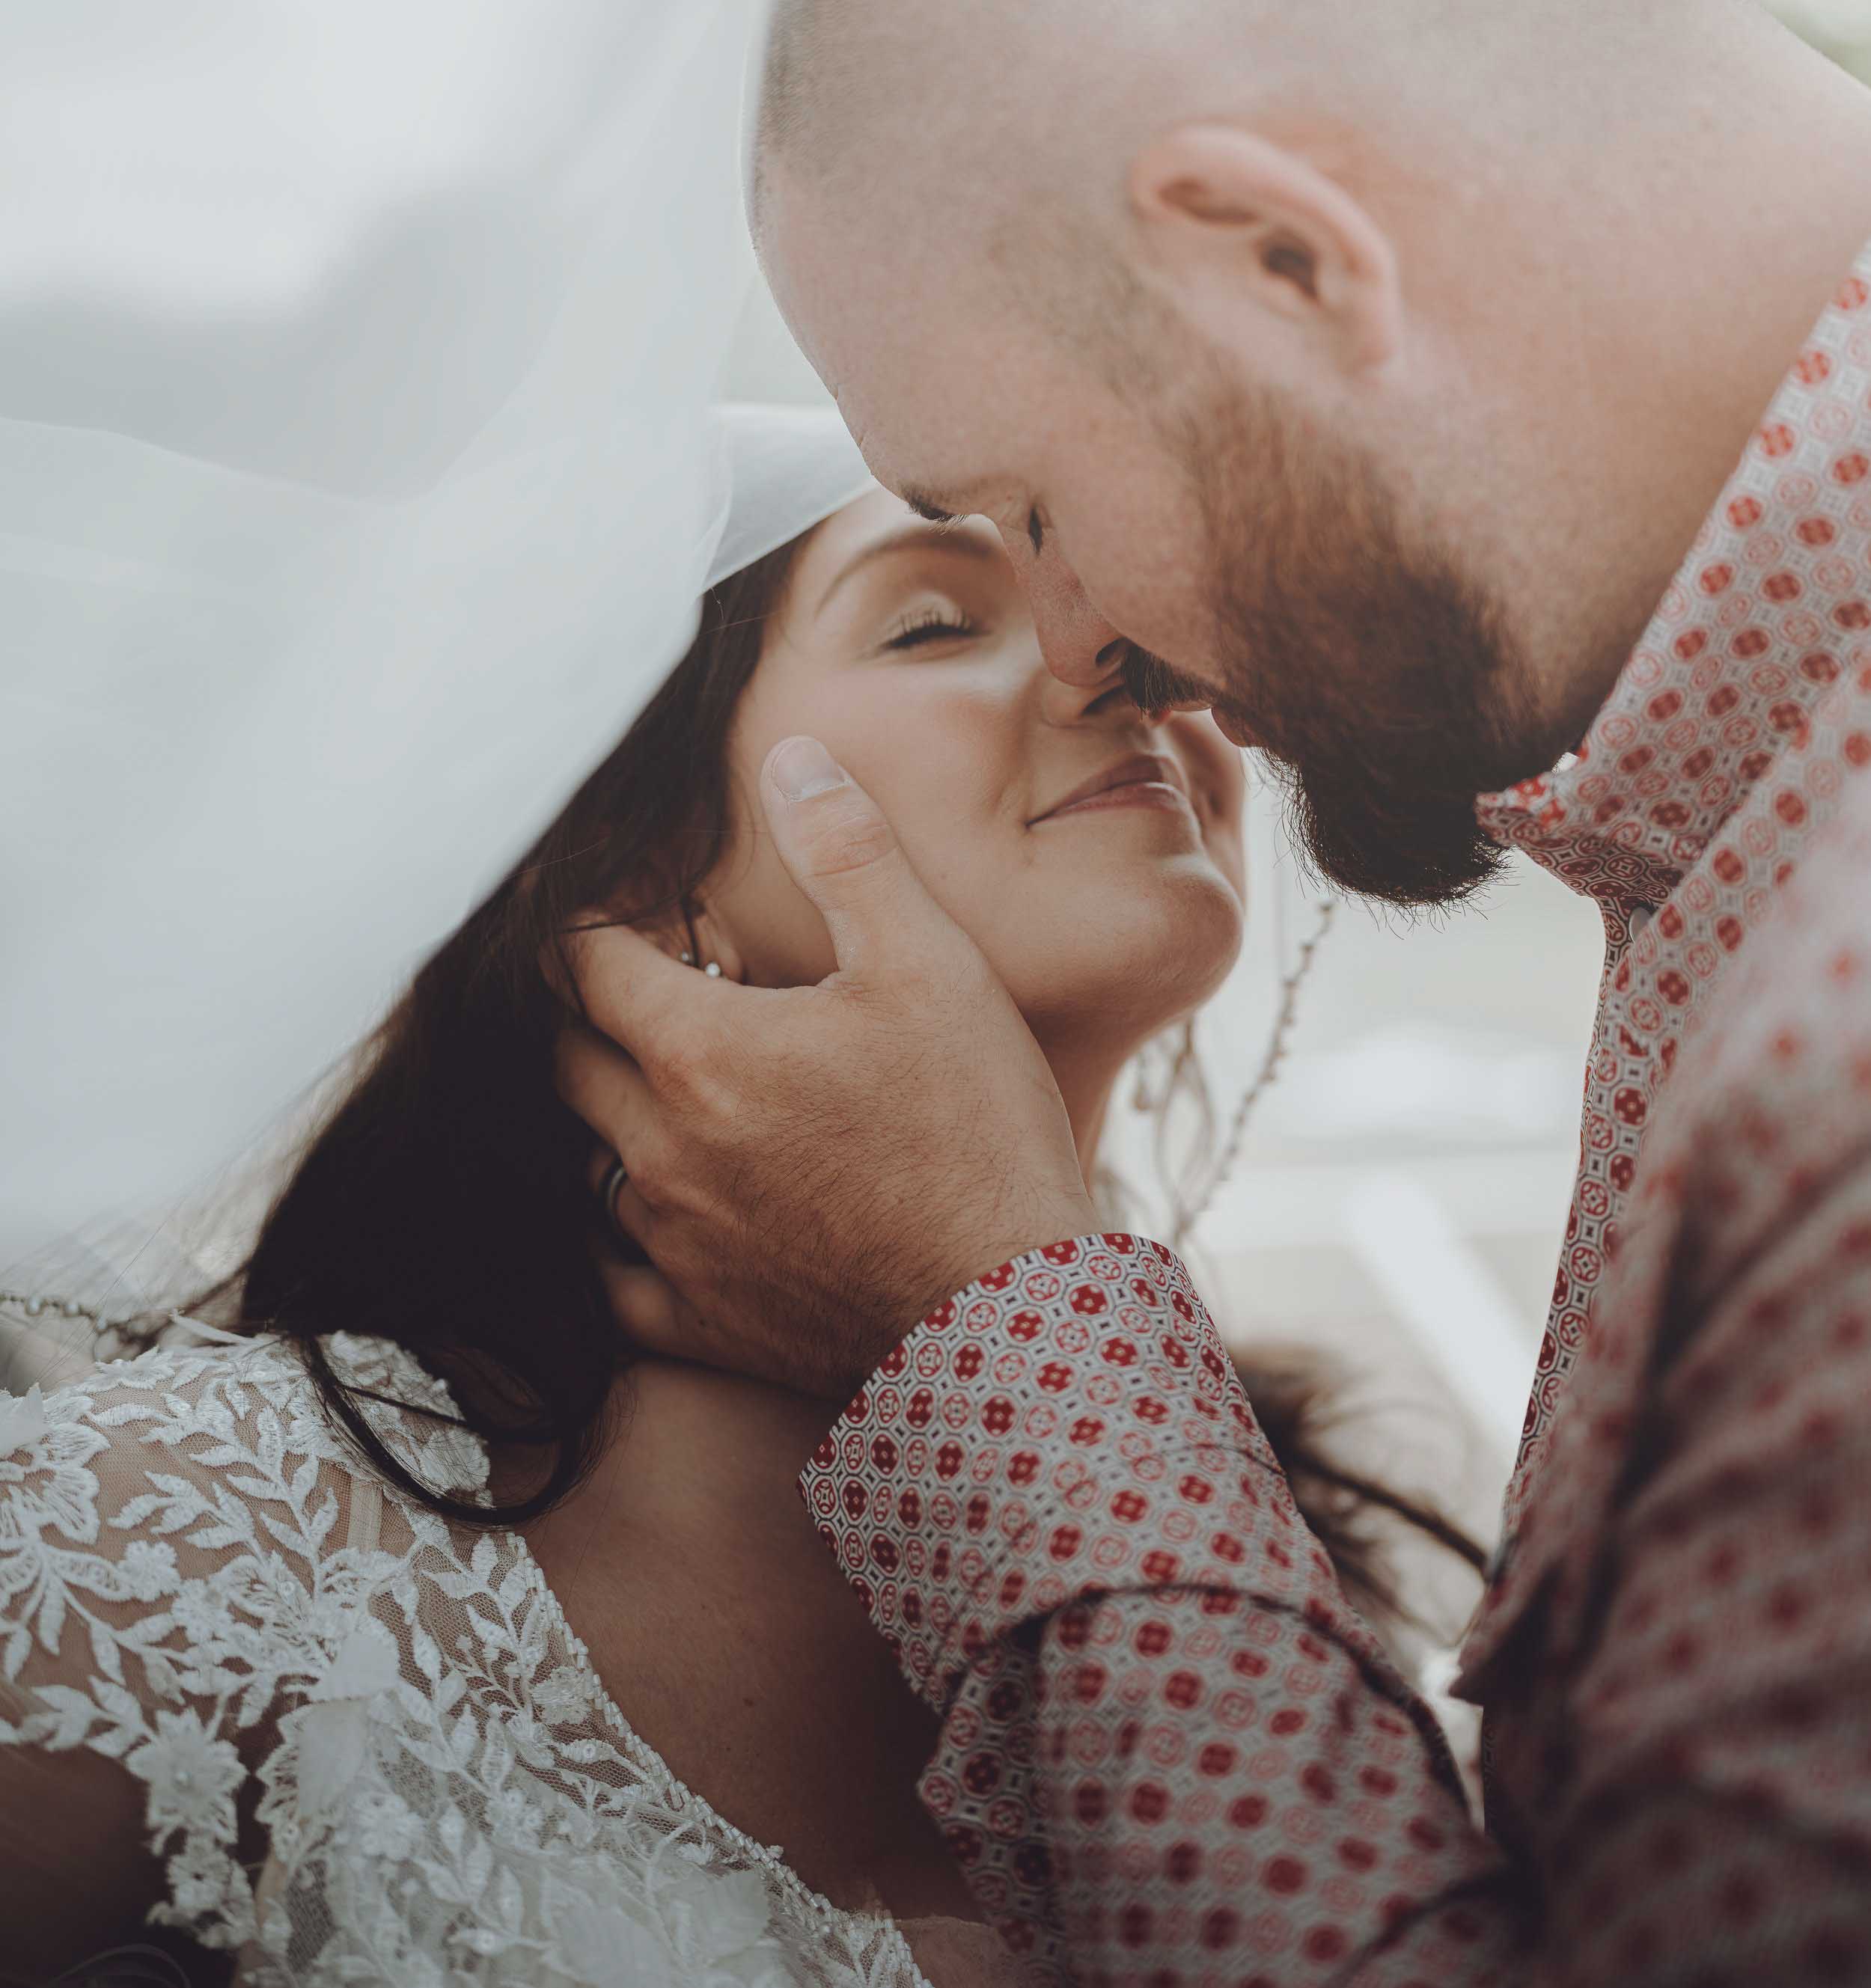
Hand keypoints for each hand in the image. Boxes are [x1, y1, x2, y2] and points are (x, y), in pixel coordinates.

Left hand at [554, 735, 1098, 1399]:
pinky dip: (620, 1238)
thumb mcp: (929, 964)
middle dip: (593, 1015)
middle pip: (568, 1061)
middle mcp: (658, 1148)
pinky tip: (658, 1216)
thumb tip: (792, 758)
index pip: (585, 964)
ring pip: (586, 1163)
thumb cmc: (975, 1129)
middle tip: (645, 990)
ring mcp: (672, 1244)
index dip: (590, 921)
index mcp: (697, 1051)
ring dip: (613, 1117)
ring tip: (668, 1092)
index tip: (615, 906)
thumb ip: (848, 853)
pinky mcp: (699, 1323)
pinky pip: (613, 1279)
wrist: (1012, 1309)